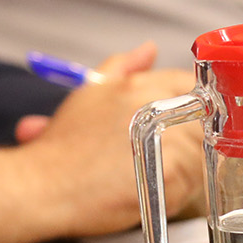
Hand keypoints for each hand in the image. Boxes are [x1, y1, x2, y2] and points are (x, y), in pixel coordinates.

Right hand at [0, 41, 202, 242]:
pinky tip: (144, 192)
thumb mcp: (88, 93)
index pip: (186, 83)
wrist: (43, 185)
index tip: (173, 123)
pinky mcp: (171, 174)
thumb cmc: (61, 146)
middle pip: (199, 120)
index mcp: (138, 85)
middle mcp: (155, 107)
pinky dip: (173, 193)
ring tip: (144, 176)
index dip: (184, 104)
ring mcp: (167, 140)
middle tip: (155, 155)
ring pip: (198, 154)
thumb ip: (122, 67)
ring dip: (180, 168)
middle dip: (184, 139)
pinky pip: (192, 183)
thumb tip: (148, 49)